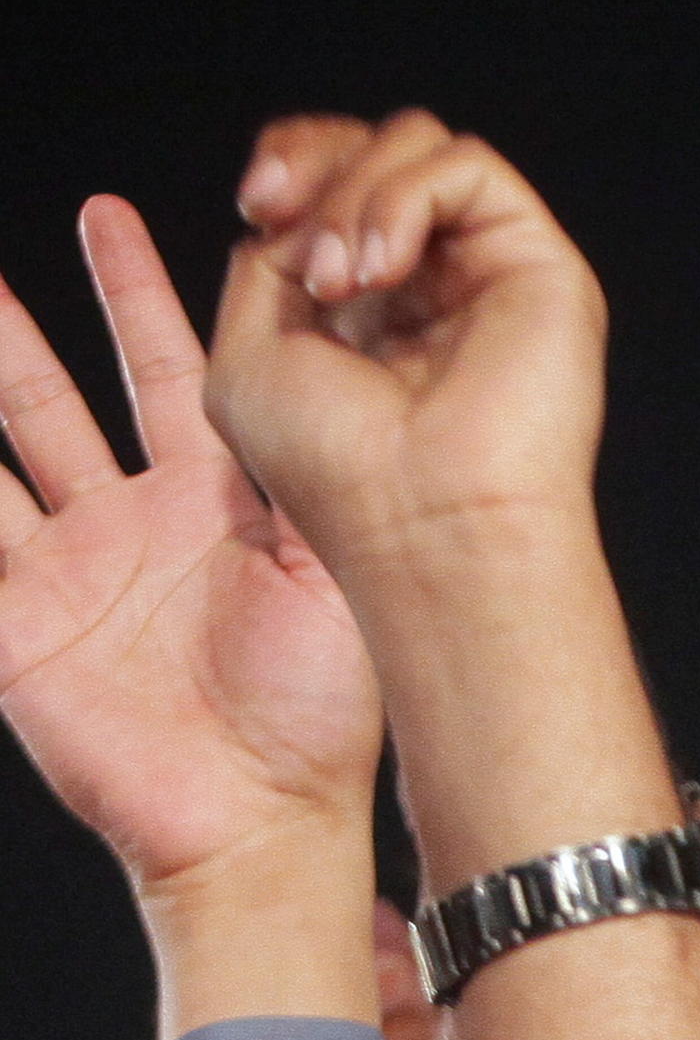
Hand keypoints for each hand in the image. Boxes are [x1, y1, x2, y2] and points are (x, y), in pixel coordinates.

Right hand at [0, 198, 379, 923]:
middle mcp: (127, 524)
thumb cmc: (320, 720)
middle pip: (50, 397)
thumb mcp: (328, 574)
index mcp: (207, 504)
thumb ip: (307, 477)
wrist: (264, 822)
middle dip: (12, 324)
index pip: (161, 372)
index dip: (135, 295)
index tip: (113, 217)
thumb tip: (327, 377)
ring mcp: (62, 570)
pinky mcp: (15, 623)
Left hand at [203, 114, 604, 595]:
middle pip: (373, 145)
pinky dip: (405, 196)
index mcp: (370, 308)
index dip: (289, 166)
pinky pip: (467, 167)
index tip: (256, 207)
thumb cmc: (339, 471)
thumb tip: (303, 206)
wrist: (425, 524)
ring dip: (353, 194)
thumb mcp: (252, 348)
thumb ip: (269, 259)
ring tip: (342, 282)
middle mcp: (435, 285)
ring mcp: (490, 274)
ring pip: (417, 145)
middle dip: (313, 161)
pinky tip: (382, 269)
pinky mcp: (539, 267)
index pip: (332, 182)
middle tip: (279, 216)